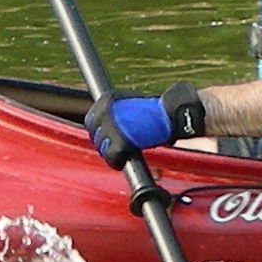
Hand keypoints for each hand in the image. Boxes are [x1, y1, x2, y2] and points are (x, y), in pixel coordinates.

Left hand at [86, 84, 206, 166]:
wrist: (170, 114)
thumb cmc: (156, 111)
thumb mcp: (130, 105)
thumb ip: (117, 114)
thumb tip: (109, 128)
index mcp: (107, 100)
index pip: (91, 120)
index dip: (99, 131)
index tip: (107, 138)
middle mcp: (105, 111)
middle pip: (94, 134)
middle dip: (104, 143)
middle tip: (116, 148)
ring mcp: (111, 127)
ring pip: (102, 148)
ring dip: (110, 153)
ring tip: (122, 154)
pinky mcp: (119, 143)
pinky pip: (111, 158)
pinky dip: (117, 162)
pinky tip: (122, 161)